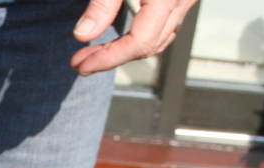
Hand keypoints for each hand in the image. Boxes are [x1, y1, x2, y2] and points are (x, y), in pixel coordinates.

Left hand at [70, 0, 198, 76]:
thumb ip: (102, 4)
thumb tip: (83, 34)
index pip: (138, 44)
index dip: (107, 59)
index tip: (82, 65)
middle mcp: (182, 0)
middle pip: (147, 46)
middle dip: (111, 58)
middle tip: (81, 63)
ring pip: (159, 39)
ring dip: (126, 50)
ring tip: (95, 53)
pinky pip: (165, 25)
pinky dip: (142, 37)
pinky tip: (121, 38)